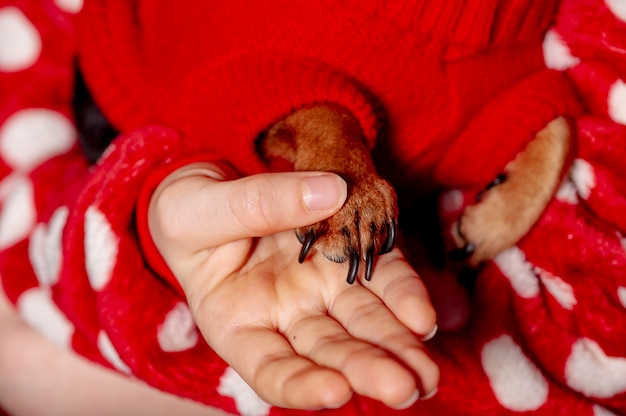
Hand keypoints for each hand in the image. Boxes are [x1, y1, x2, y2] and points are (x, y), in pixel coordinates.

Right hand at [148, 163, 438, 409]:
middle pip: (330, 350)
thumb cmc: (189, 212)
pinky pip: (380, 273)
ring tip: (428, 371)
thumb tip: (329, 190)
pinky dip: (402, 293)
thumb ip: (257, 204)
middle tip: (405, 388)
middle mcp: (285, 314)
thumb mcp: (200, 209)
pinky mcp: (348, 253)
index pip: (270, 369)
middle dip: (367, 369)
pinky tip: (423, 315)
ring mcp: (320, 286)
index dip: (301, 386)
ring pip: (363, 321)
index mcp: (236, 322)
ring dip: (398, 345)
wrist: (210, 189)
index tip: (335, 391)